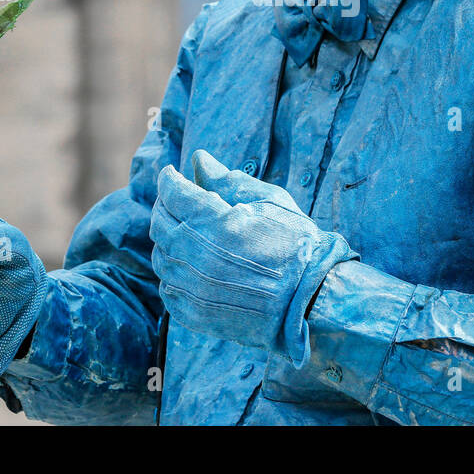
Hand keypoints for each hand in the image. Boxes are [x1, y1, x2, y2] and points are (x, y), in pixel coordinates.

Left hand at [150, 150, 355, 367]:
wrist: (313, 299)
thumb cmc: (297, 245)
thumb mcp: (269, 202)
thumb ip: (229, 180)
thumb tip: (198, 159)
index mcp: (215, 223)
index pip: (174, 193)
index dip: (170, 180)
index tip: (172, 175)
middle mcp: (197, 256)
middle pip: (160, 223)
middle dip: (165, 206)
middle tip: (176, 200)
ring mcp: (194, 289)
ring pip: (161, 257)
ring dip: (167, 239)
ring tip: (185, 232)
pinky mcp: (196, 314)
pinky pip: (168, 289)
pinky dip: (173, 273)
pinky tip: (190, 266)